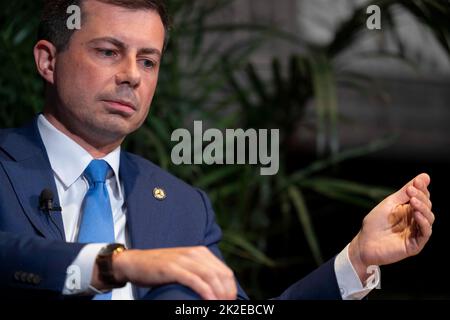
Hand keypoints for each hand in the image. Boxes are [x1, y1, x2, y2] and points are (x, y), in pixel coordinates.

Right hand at [94, 246, 236, 299]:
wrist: (134, 262)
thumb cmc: (160, 268)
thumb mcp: (184, 265)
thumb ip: (199, 271)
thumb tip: (216, 288)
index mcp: (200, 252)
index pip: (225, 271)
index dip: (231, 288)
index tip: (230, 302)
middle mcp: (194, 253)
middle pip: (221, 275)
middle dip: (227, 293)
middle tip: (227, 307)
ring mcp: (183, 260)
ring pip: (210, 277)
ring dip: (219, 294)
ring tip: (220, 306)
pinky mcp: (172, 268)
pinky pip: (194, 280)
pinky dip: (205, 291)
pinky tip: (210, 301)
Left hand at [348, 173, 433, 281]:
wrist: (364, 243)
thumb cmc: (374, 223)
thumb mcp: (390, 203)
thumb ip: (406, 192)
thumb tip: (425, 176)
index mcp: (409, 210)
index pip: (422, 197)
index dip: (422, 189)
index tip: (418, 181)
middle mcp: (415, 221)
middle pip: (427, 206)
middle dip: (421, 197)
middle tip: (411, 191)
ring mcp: (416, 233)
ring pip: (429, 219)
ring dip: (423, 208)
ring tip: (413, 201)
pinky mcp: (415, 245)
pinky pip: (425, 233)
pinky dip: (423, 222)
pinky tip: (417, 214)